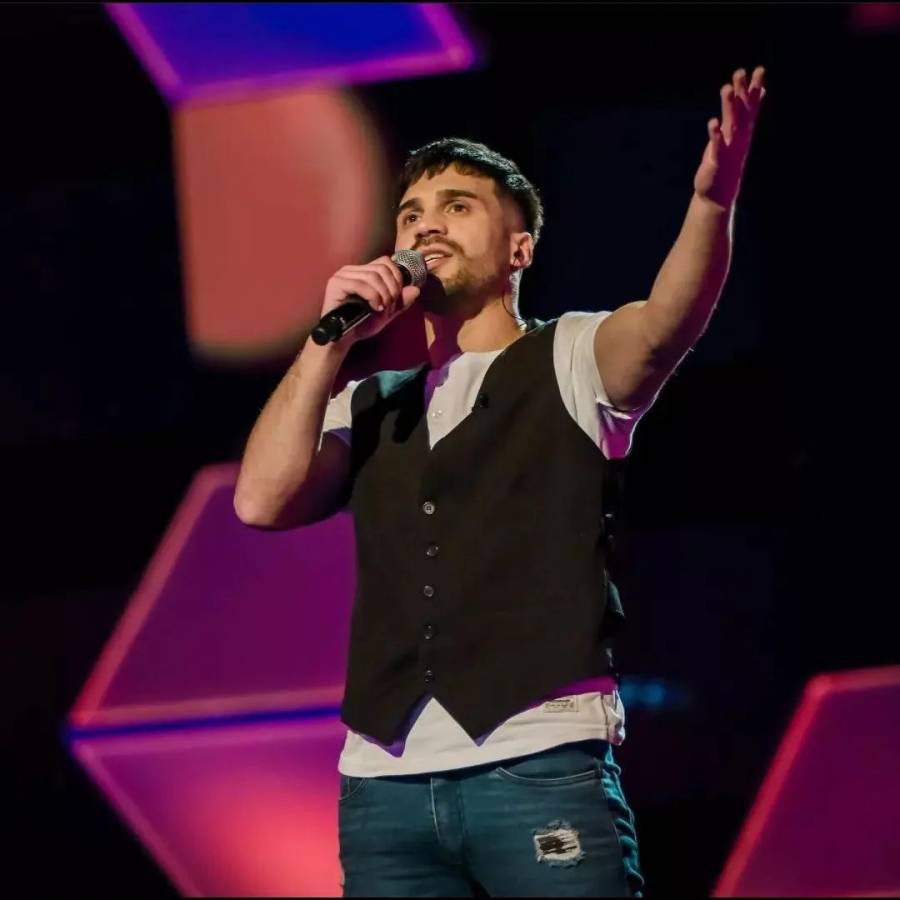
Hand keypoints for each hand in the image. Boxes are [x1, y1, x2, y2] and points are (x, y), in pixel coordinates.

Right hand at [319, 255, 421, 345]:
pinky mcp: (336, 283)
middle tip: (390, 306)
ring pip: (373, 276)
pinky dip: (372, 296)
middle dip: (392, 289)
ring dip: (383, 294)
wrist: (343, 339)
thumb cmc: (361, 325)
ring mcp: (342, 275)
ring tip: (382, 309)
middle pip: (381, 268)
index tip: (397, 297)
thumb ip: (400, 301)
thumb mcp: (386, 313)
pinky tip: (374, 308)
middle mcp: (352, 270)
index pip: (385, 262)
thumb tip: (417, 289)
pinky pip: (360, 284)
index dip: (396, 277)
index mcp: (363, 272)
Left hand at [693, 66, 766, 209]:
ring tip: (726, 88)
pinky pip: (717, 145)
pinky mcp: (717, 160)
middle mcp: (739, 138)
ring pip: (731, 124)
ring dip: (729, 107)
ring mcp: (729, 149)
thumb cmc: (727, 162)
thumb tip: (761, 92)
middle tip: (741, 71)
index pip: (751, 106)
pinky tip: (713, 122)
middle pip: (742, 111)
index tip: (759, 70)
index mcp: (744, 132)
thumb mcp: (738, 136)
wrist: (719, 194)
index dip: (755, 88)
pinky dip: (716, 134)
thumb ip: (747, 113)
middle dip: (742, 92)